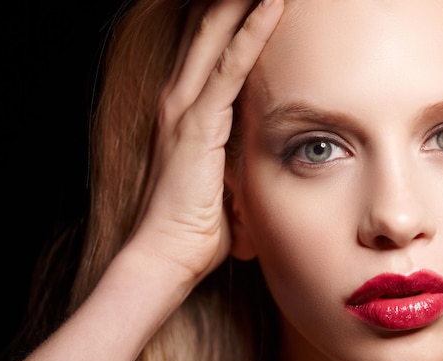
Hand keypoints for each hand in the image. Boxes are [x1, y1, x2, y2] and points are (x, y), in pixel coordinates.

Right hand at [126, 0, 283, 281]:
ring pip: (215, 34)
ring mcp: (183, 108)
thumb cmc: (196, 223)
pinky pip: (230, 66)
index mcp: (184, 108)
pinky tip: (274, 4)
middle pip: (205, 26)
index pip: (206, 45)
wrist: (167, 252)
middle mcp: (177, 98)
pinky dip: (252, 32)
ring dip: (242, 2)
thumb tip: (266, 154)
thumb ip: (238, 154)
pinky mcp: (197, 124)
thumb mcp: (224, 178)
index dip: (228, 14)